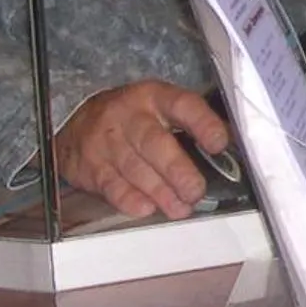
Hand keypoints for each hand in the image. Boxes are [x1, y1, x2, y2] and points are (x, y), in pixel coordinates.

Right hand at [54, 80, 230, 220]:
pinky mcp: (91, 166)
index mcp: (154, 97)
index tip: (219, 144)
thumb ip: (189, 125)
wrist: (77, 128)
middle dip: (177, 170)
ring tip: (180, 208)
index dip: (202, 123)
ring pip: (134, 167)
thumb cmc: (133, 119)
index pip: (182, 105)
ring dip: (160, 191)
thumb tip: (229, 153)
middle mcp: (129, 116)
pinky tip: (146, 209)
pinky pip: (111, 184)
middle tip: (196, 191)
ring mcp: (106, 141)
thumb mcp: (158, 109)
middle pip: (153, 142)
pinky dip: (129, 198)